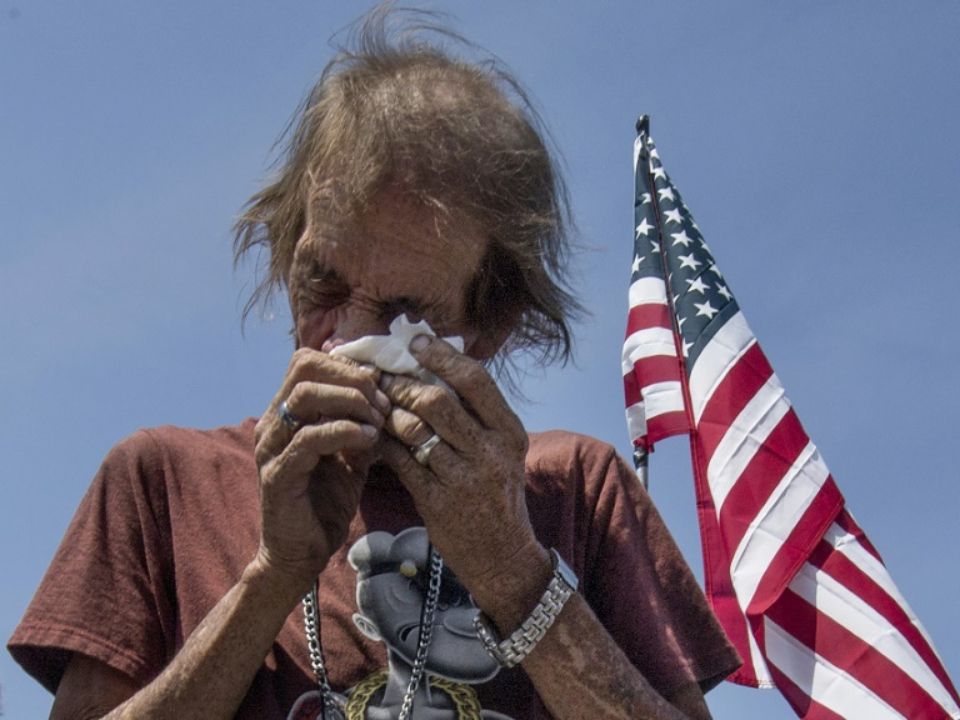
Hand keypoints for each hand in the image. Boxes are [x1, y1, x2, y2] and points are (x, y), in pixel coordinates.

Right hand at [253, 349, 390, 591]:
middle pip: (305, 368)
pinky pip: (308, 438)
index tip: (381, 383)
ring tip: (378, 419)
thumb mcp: (351, 454)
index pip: (308, 360)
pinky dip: (343, 431)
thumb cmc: (326, 501)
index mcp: (286, 412)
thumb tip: (386, 388)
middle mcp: (272, 422)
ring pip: (305, 396)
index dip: (348, 364)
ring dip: (350, 400)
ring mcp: (270, 447)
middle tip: (382, 400)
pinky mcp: (277, 474)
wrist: (302, 553)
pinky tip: (368, 438)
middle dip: (351, 377)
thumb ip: (361, 421)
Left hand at [377, 335, 543, 594]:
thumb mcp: (502, 451)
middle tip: (383, 377)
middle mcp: (490, 453)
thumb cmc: (497, 495)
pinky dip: (383, 443)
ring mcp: (463, 479)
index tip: (416, 343)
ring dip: (388, 412)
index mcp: (509, 432)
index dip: (441, 356)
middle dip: (403, 385)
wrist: (503, 556)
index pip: (475, 380)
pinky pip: (400, 461)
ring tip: (375, 404)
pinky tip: (374, 436)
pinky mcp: (437, 502)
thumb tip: (440, 365)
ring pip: (413, 429)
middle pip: (437, 401)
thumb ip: (478, 415)